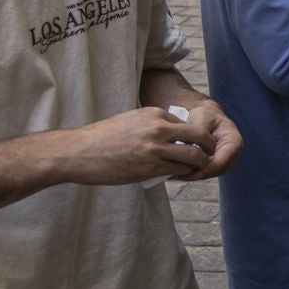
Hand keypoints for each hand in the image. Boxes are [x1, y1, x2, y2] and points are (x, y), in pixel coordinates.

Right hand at [58, 107, 217, 186]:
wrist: (78, 152)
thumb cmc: (102, 138)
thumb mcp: (130, 121)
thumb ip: (151, 125)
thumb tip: (170, 134)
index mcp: (154, 113)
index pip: (187, 123)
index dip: (193, 136)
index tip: (192, 145)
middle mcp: (159, 128)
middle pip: (200, 136)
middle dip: (209, 146)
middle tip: (208, 155)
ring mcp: (156, 148)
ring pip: (194, 155)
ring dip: (200, 163)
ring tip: (198, 168)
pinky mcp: (151, 167)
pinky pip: (180, 170)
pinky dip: (185, 173)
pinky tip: (182, 175)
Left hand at [181, 98, 243, 178]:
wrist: (206, 115)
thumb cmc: (205, 114)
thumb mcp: (202, 117)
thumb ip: (199, 131)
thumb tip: (190, 146)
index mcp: (234, 141)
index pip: (221, 161)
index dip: (204, 167)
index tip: (185, 167)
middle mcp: (233, 154)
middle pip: (216, 170)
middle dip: (197, 173)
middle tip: (175, 174)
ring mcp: (225, 161)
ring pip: (210, 174)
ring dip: (193, 175)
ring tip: (173, 174)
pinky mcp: (215, 164)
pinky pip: (205, 173)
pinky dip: (192, 174)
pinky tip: (177, 172)